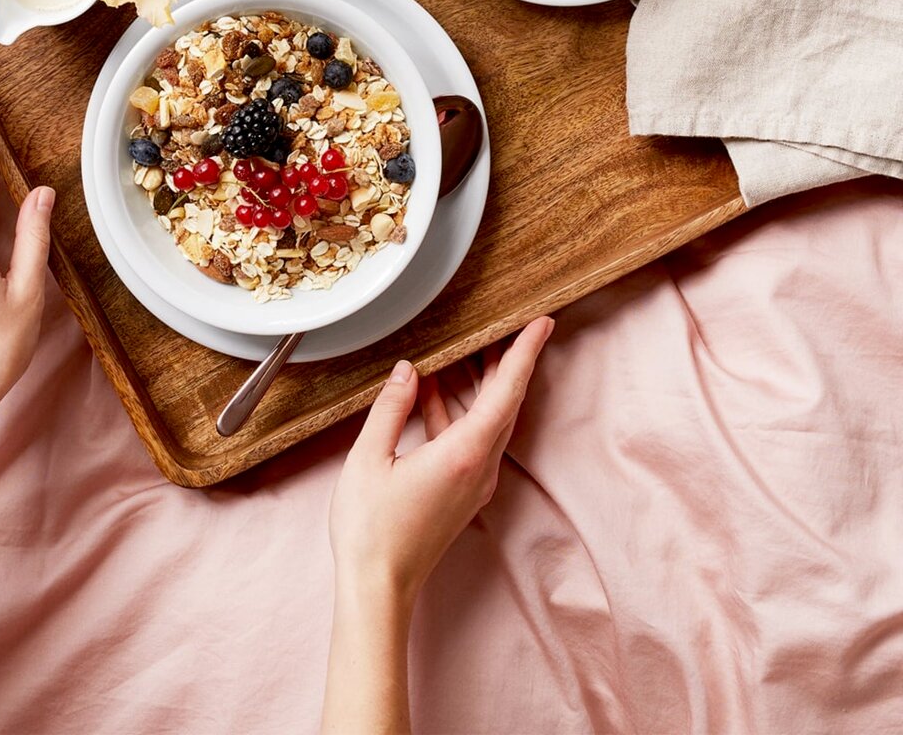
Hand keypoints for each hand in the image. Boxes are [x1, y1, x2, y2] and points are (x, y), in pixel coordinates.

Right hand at [329, 317, 552, 603]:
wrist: (378, 586)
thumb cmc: (370, 528)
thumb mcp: (369, 457)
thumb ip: (391, 408)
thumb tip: (406, 371)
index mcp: (462, 455)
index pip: (505, 393)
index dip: (524, 354)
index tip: (541, 324)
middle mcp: (478, 469)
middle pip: (505, 404)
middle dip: (509, 362)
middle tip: (511, 325)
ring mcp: (473, 483)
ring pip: (489, 422)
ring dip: (482, 385)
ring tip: (469, 349)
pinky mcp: (461, 492)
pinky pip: (471, 439)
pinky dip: (459, 411)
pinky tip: (432, 394)